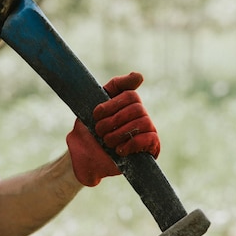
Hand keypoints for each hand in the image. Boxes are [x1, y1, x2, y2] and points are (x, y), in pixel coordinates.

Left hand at [66, 72, 159, 186]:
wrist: (85, 159)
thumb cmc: (89, 132)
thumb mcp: (95, 104)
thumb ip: (115, 86)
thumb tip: (140, 76)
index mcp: (127, 103)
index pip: (130, 94)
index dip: (111, 104)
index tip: (96, 114)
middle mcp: (140, 114)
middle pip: (136, 107)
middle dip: (113, 120)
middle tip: (99, 131)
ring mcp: (147, 130)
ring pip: (143, 122)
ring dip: (120, 133)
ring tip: (107, 142)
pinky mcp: (151, 147)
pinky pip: (150, 138)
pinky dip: (132, 143)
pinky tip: (119, 150)